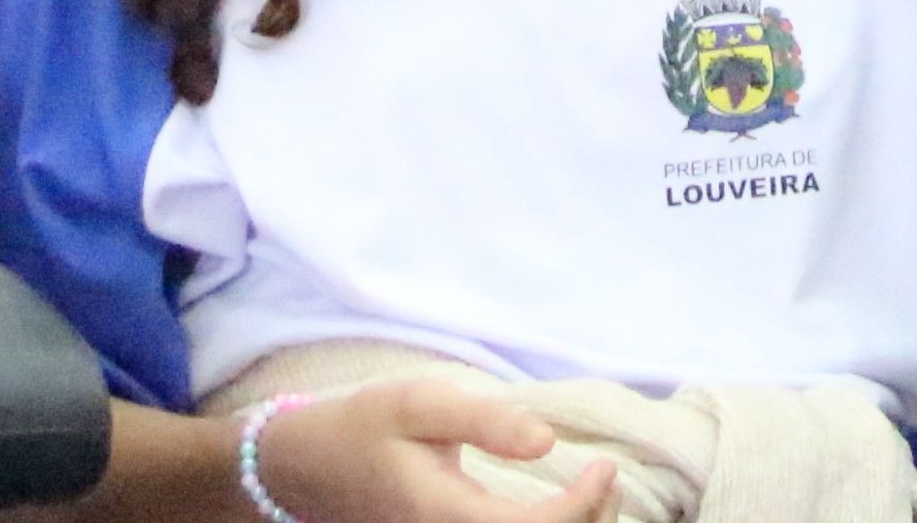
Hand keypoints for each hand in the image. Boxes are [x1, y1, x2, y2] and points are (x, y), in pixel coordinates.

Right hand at [252, 374, 616, 522]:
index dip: (583, 507)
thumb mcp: (419, 404)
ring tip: (595, 493)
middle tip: (608, 477)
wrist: (308, 470)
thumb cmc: (364, 429)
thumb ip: (485, 420)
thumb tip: (547, 440)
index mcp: (445, 514)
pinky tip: (564, 511)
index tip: (604, 464)